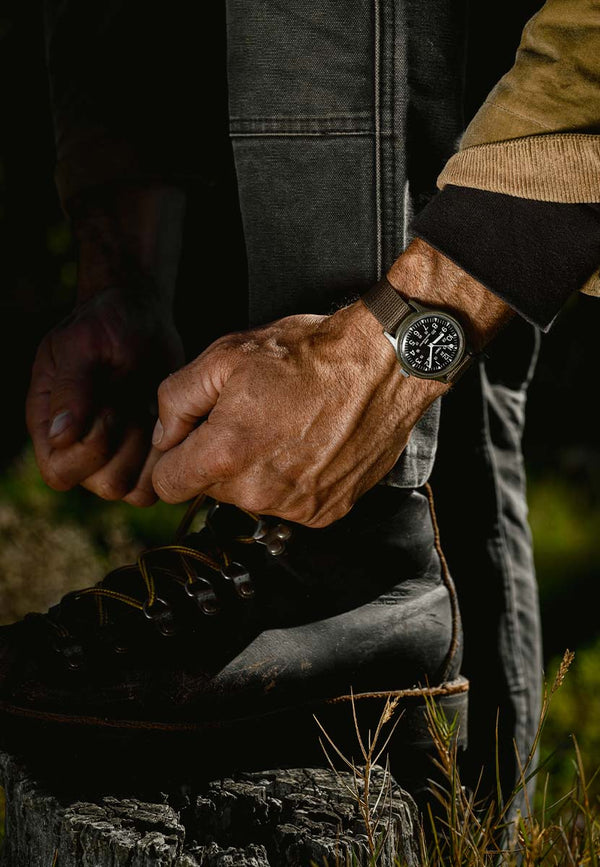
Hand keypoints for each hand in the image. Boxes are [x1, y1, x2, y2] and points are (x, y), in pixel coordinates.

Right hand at [26, 288, 183, 505]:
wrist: (140, 321)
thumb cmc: (103, 326)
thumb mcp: (82, 346)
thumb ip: (72, 389)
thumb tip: (61, 435)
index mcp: (49, 426)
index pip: (61, 473)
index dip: (89, 449)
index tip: (108, 406)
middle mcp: (79, 449)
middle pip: (105, 486)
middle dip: (129, 447)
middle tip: (134, 404)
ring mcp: (115, 456)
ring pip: (136, 490)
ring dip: (152, 452)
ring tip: (151, 410)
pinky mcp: (147, 455)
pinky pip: (161, 480)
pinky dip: (172, 454)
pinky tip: (171, 419)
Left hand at [151, 302, 444, 526]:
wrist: (382, 366)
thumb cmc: (308, 356)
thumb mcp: (225, 356)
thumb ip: (176, 399)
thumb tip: (164, 437)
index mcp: (225, 455)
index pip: (168, 485)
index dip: (174, 457)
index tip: (192, 438)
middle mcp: (258, 492)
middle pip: (212, 490)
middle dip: (220, 457)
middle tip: (251, 417)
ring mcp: (296, 506)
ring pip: (253, 497)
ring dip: (258, 470)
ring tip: (286, 427)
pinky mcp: (327, 511)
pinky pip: (290, 503)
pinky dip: (294, 480)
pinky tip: (310, 446)